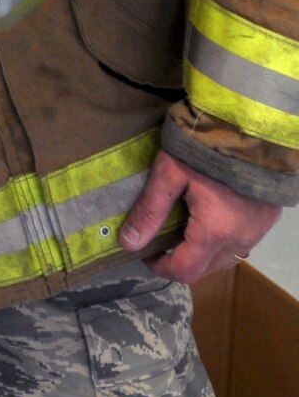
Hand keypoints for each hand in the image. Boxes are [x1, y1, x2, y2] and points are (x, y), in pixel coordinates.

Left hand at [120, 149, 280, 282]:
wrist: (251, 125)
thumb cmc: (205, 147)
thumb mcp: (169, 172)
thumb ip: (150, 210)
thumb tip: (128, 243)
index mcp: (214, 232)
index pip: (185, 271)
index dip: (161, 267)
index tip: (146, 253)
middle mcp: (240, 239)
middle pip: (206, 268)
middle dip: (182, 260)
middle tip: (164, 238)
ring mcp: (258, 229)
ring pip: (226, 256)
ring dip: (204, 251)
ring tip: (187, 227)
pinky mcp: (268, 216)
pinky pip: (243, 240)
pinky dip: (224, 238)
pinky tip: (213, 216)